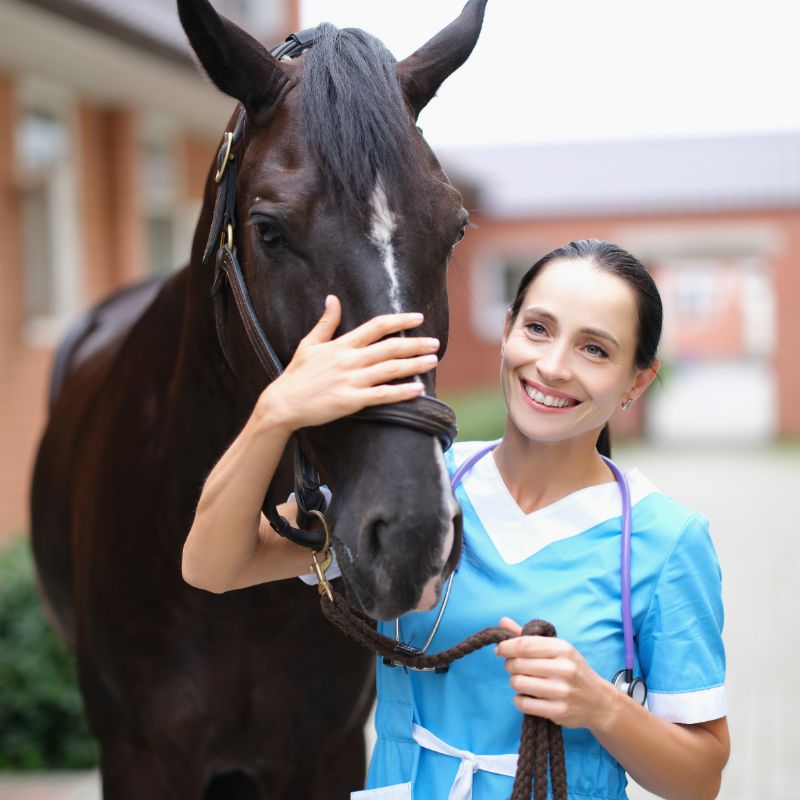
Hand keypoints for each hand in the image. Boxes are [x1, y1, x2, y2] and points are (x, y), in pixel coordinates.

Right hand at [257, 295, 438, 432]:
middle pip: (390, 347)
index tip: (418, 317)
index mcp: (342, 344)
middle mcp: (350, 360)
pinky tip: (418, 389)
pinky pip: (383, 395)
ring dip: (415, 365)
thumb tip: (332, 299)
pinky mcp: (351, 400)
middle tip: (435, 343)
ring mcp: (352, 380)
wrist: (283, 403)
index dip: (400, 320)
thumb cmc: (296, 374)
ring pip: (391, 369)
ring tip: (433, 361)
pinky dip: (402, 392)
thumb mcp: (309, 344)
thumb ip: (326, 322)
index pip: (377, 326)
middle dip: (416, 344)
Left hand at [495, 617, 616, 730]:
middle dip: (510, 665)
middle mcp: (564, 668)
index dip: (506, 646)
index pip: (524, 645)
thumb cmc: (572, 671)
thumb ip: (528, 637)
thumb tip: (502, 621)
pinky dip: (520, 700)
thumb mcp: (557, 649)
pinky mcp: (558, 711)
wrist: (599, 702)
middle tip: (516, 668)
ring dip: (515, 683)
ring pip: (518, 683)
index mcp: (562, 649)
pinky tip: (527, 697)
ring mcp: (562, 691)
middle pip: (518, 664)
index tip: (499, 649)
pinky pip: (523, 704)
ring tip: (524, 682)